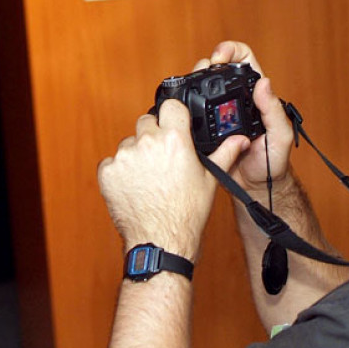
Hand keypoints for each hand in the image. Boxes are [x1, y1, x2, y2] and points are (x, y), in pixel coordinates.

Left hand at [97, 99, 247, 258]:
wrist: (161, 241)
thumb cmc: (187, 213)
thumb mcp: (209, 180)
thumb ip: (225, 153)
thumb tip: (241, 140)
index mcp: (175, 139)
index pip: (171, 105)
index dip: (174, 115)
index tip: (175, 124)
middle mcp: (147, 142)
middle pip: (147, 122)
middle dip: (154, 135)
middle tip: (164, 158)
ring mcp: (124, 156)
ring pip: (129, 142)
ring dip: (137, 154)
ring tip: (150, 177)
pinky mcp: (107, 172)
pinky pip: (113, 162)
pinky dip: (121, 171)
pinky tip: (135, 186)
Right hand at [194, 41, 294, 195]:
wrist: (255, 188)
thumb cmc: (273, 163)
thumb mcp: (280, 137)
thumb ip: (274, 111)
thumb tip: (265, 84)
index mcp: (256, 95)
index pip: (244, 60)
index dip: (231, 51)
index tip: (220, 58)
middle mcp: (236, 100)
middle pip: (218, 69)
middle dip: (207, 63)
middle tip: (204, 72)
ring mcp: (218, 113)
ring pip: (202, 87)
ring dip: (195, 82)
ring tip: (192, 89)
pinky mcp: (205, 128)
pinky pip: (193, 110)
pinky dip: (187, 105)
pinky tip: (185, 108)